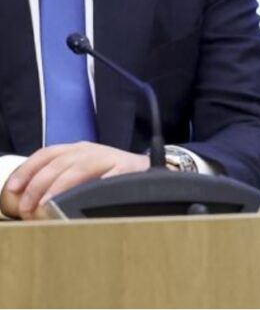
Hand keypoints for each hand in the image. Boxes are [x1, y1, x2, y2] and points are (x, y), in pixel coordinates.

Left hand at [1, 143, 148, 219]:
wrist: (149, 172)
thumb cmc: (110, 177)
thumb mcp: (82, 173)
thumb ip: (60, 181)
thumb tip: (30, 202)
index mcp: (77, 149)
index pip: (46, 154)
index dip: (27, 170)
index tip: (12, 189)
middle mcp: (90, 150)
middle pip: (58, 162)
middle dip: (38, 184)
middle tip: (26, 207)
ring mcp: (108, 157)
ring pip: (78, 167)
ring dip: (58, 187)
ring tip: (46, 205)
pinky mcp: (126, 168)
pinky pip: (107, 176)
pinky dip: (93, 187)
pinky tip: (81, 199)